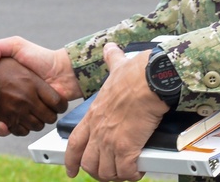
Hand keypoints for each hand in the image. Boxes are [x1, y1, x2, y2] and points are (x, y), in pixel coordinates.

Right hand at [0, 37, 81, 135]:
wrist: (62, 70)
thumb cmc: (39, 57)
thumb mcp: (16, 45)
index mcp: (8, 85)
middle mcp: (13, 100)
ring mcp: (22, 111)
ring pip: (4, 125)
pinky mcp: (31, 119)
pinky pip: (17, 130)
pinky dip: (9, 130)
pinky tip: (2, 124)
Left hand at [64, 43, 168, 180]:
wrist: (149, 80)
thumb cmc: (135, 73)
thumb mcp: (117, 67)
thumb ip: (112, 60)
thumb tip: (111, 49)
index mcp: (94, 115)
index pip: (74, 143)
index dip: (71, 160)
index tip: (71, 169)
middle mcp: (99, 130)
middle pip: (88, 163)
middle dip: (97, 172)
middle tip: (108, 173)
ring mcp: (111, 140)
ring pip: (105, 171)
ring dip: (115, 175)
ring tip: (126, 171)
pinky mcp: (127, 148)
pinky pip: (125, 171)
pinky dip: (132, 174)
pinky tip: (139, 169)